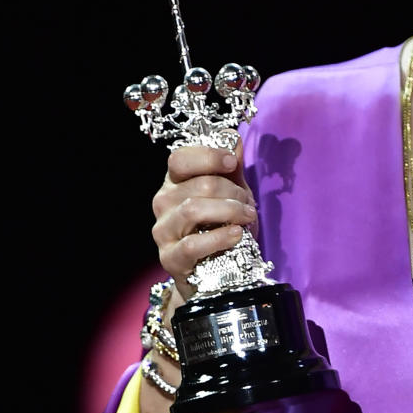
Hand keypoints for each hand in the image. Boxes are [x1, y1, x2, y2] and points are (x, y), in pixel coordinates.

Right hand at [151, 143, 256, 299]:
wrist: (216, 274)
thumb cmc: (221, 229)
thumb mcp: (231, 196)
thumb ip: (231, 170)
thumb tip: (234, 137)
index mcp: (175, 183)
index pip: (179, 158)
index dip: (207, 156)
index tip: (232, 162)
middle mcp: (163, 203)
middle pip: (198, 185)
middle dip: (232, 191)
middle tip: (249, 204)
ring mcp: (163, 231)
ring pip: (193, 210)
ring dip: (229, 211)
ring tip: (247, 218)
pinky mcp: (169, 258)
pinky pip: (192, 244)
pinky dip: (220, 237)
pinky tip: (236, 235)